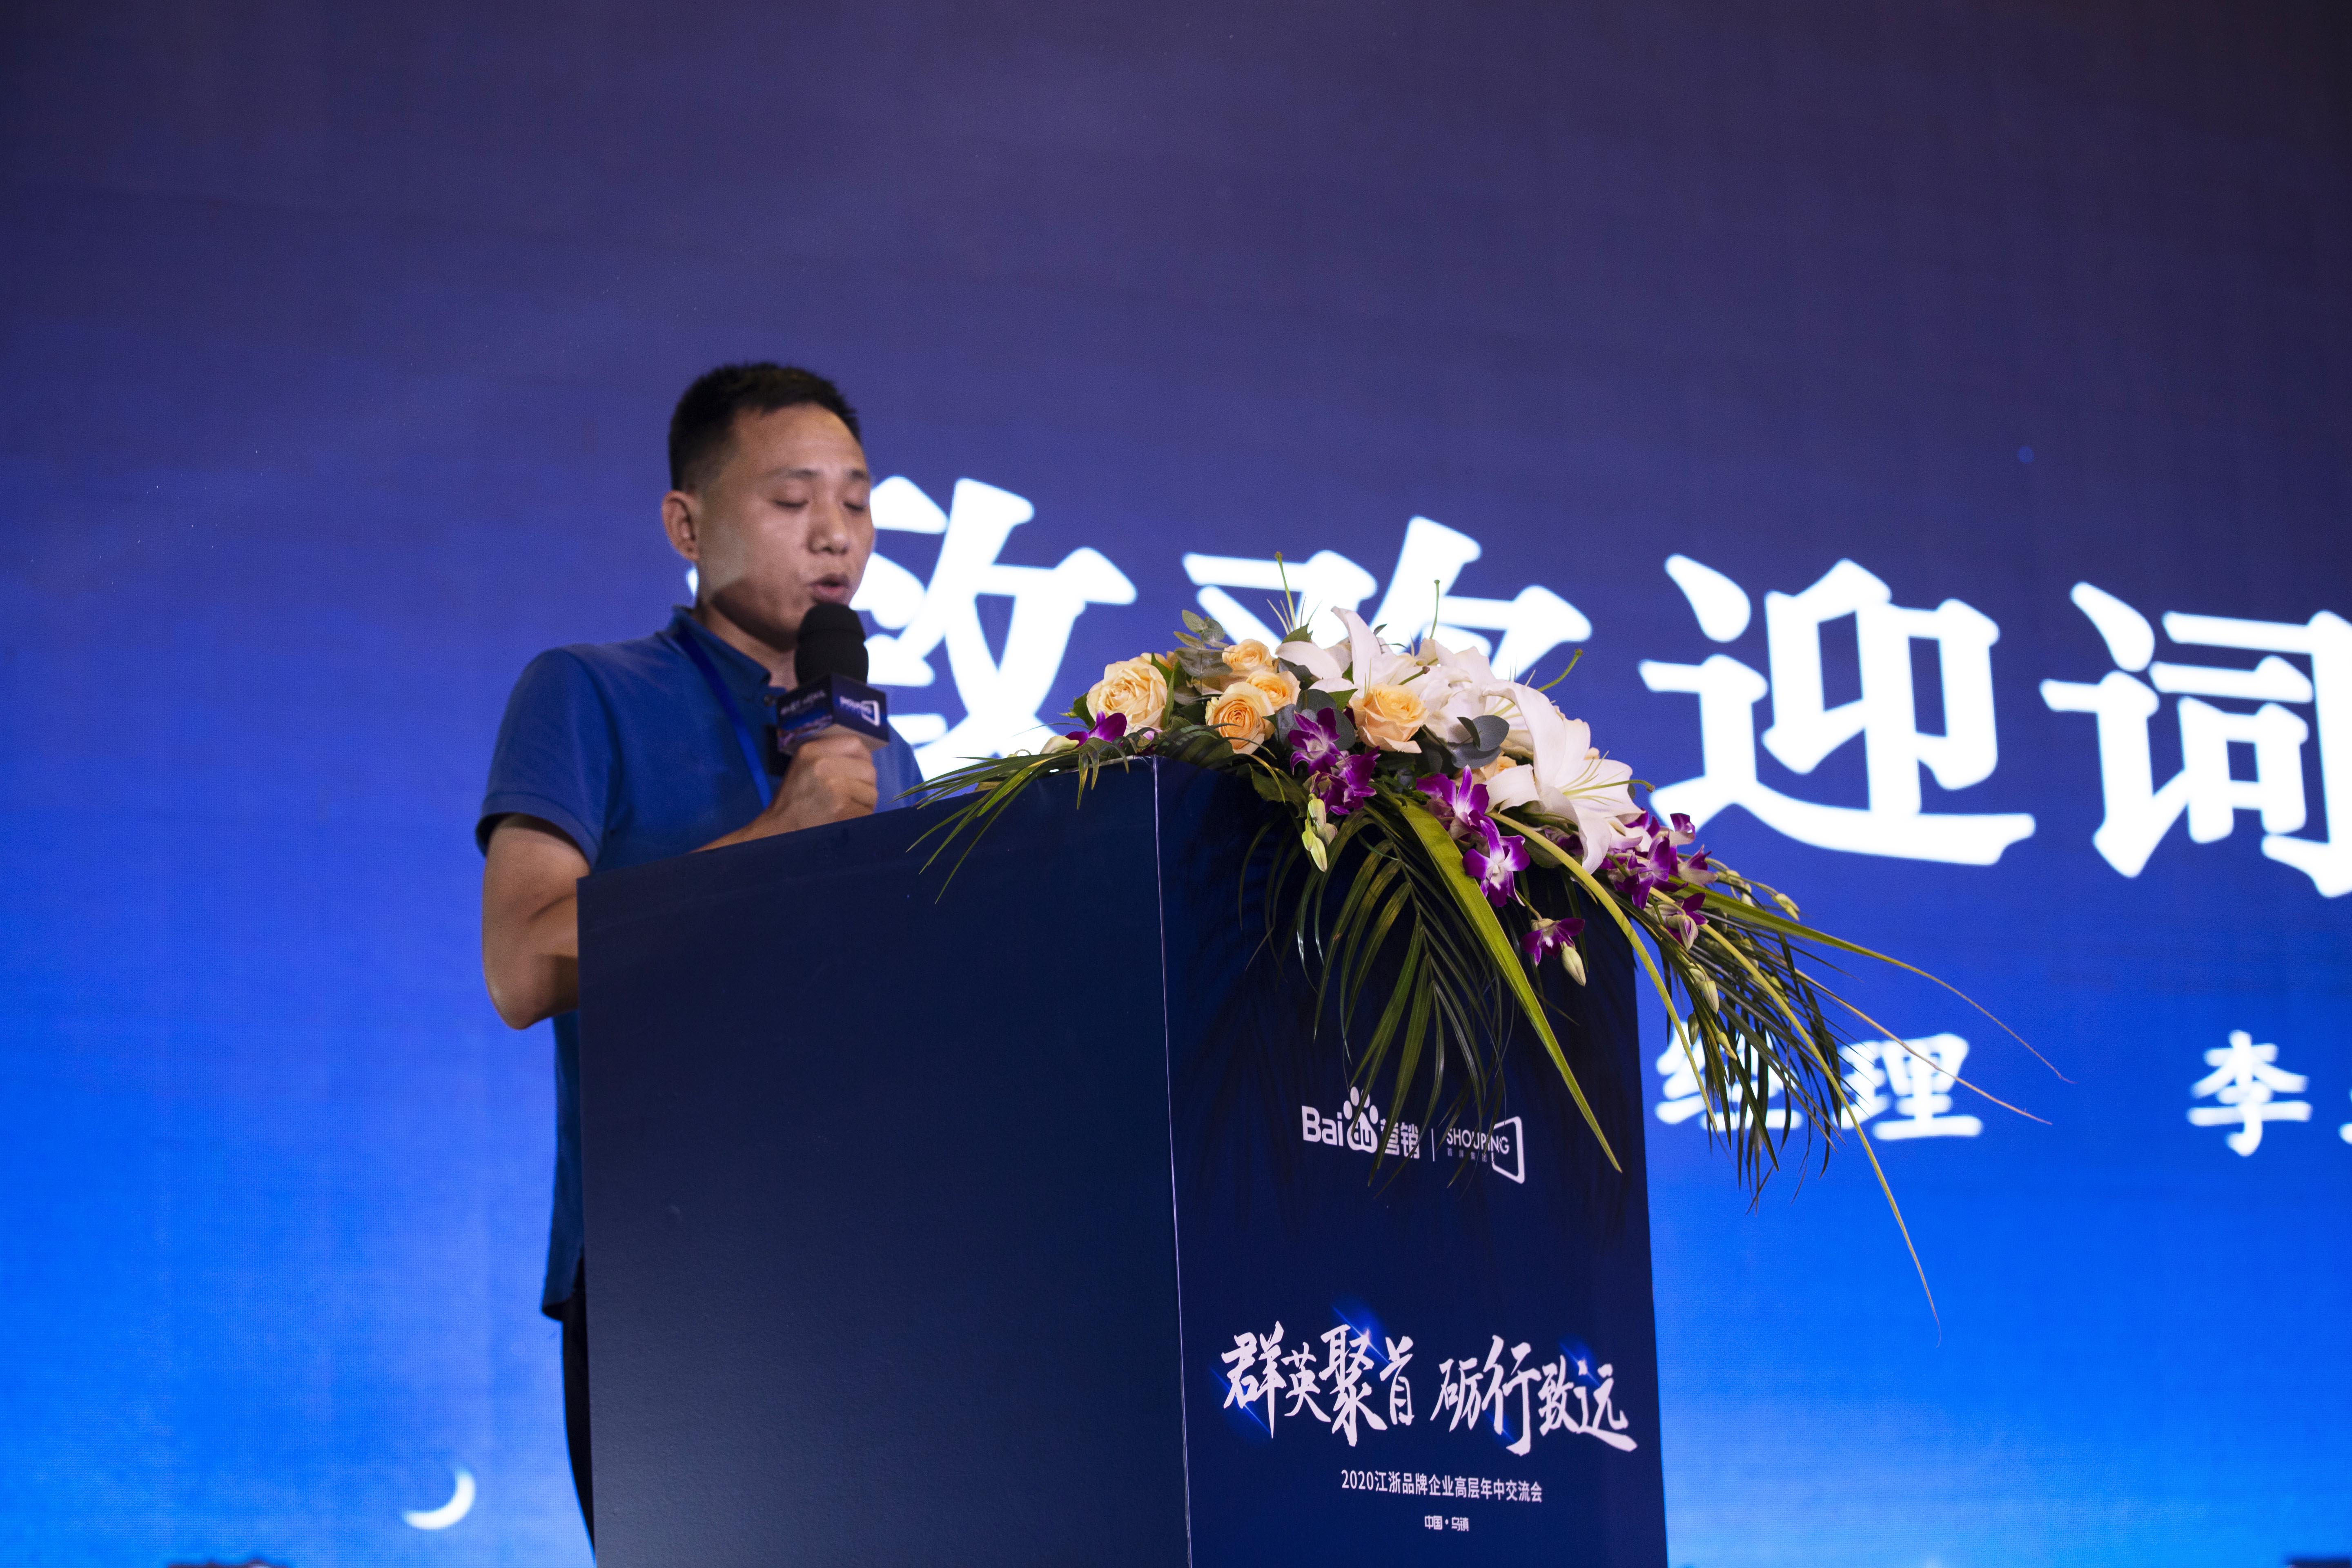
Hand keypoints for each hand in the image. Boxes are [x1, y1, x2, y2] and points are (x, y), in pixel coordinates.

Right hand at [754, 730, 877, 836]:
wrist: (780, 831)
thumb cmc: (794, 800)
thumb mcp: (803, 766)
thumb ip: (830, 756)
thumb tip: (864, 757)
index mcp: (811, 751)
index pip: (855, 744)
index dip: (863, 758)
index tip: (860, 770)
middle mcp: (822, 765)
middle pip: (868, 770)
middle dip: (864, 785)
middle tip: (849, 796)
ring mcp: (834, 788)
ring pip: (871, 792)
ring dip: (863, 803)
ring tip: (843, 808)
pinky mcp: (843, 810)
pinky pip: (867, 811)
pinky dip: (860, 818)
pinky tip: (843, 819)